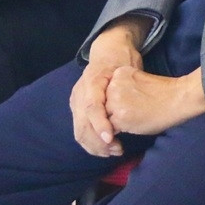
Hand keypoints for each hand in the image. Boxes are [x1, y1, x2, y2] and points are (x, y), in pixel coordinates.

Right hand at [69, 23, 144, 156]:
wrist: (108, 52)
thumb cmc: (122, 60)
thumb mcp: (127, 68)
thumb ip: (126, 86)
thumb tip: (126, 108)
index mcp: (92, 81)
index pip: (92, 107)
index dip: (100, 124)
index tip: (110, 138)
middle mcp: (80, 93)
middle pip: (83, 124)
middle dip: (99, 142)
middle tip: (118, 150)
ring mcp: (76, 102)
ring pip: (79, 131)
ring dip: (95, 146)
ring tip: (114, 152)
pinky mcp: (78, 110)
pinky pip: (80, 131)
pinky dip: (91, 143)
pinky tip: (105, 149)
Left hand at [105, 67, 204, 136]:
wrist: (179, 98)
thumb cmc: (164, 92)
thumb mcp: (138, 82)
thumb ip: (123, 89)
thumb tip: (113, 105)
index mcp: (118, 73)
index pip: (106, 92)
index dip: (114, 103)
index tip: (126, 107)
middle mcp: (113, 85)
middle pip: (103, 105)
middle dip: (112, 113)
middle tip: (129, 117)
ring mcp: (115, 101)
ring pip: (105, 117)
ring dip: (114, 123)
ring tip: (131, 122)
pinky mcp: (120, 117)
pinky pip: (111, 129)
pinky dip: (119, 132)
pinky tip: (132, 127)